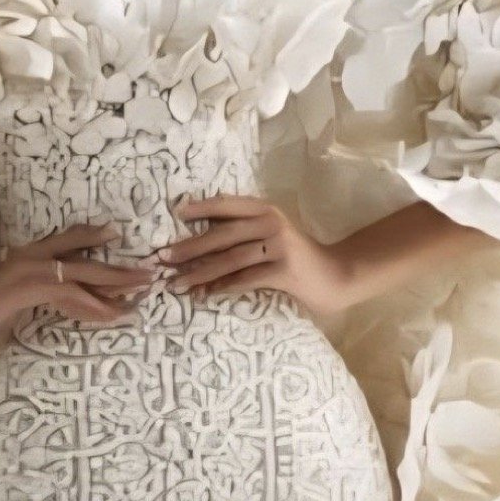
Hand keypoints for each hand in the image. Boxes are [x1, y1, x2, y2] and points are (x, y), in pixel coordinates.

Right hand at [0, 221, 158, 358]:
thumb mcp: (18, 305)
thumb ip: (43, 299)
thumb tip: (69, 304)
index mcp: (28, 256)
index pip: (68, 242)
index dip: (93, 238)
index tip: (117, 234)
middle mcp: (32, 256)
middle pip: (86, 257)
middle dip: (120, 267)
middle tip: (149, 273)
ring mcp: (30, 269)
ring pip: (84, 273)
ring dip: (116, 283)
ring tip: (142, 290)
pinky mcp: (28, 286)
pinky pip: (69, 292)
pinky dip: (93, 303)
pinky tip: (113, 311)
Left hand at [157, 194, 361, 321]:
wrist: (337, 275)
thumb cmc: (298, 257)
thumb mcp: (273, 235)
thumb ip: (245, 232)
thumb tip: (201, 240)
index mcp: (266, 210)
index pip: (228, 204)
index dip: (201, 207)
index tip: (175, 214)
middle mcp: (271, 223)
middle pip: (222, 235)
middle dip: (189, 248)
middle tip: (162, 259)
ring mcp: (279, 246)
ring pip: (230, 259)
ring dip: (199, 273)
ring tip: (177, 284)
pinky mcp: (284, 270)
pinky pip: (245, 279)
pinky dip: (223, 288)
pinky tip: (205, 295)